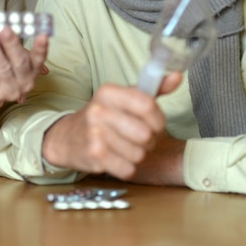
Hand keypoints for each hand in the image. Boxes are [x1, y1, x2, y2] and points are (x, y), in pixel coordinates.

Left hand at [0, 27, 48, 105]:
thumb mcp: (3, 52)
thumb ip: (6, 41)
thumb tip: (2, 24)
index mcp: (30, 70)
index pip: (39, 59)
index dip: (41, 48)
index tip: (42, 35)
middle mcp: (22, 82)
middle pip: (19, 62)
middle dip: (12, 44)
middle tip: (5, 29)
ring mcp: (6, 90)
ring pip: (1, 65)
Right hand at [42, 74, 180, 180]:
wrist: (68, 136)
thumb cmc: (103, 116)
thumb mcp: (124, 98)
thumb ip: (153, 89)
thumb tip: (178, 76)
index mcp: (108, 91)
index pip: (148, 105)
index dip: (158, 119)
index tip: (156, 124)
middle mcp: (99, 110)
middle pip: (146, 133)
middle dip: (148, 140)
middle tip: (138, 137)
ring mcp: (94, 134)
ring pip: (139, 154)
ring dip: (137, 154)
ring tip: (125, 147)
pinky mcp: (94, 155)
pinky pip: (128, 169)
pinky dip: (126, 167)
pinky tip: (116, 158)